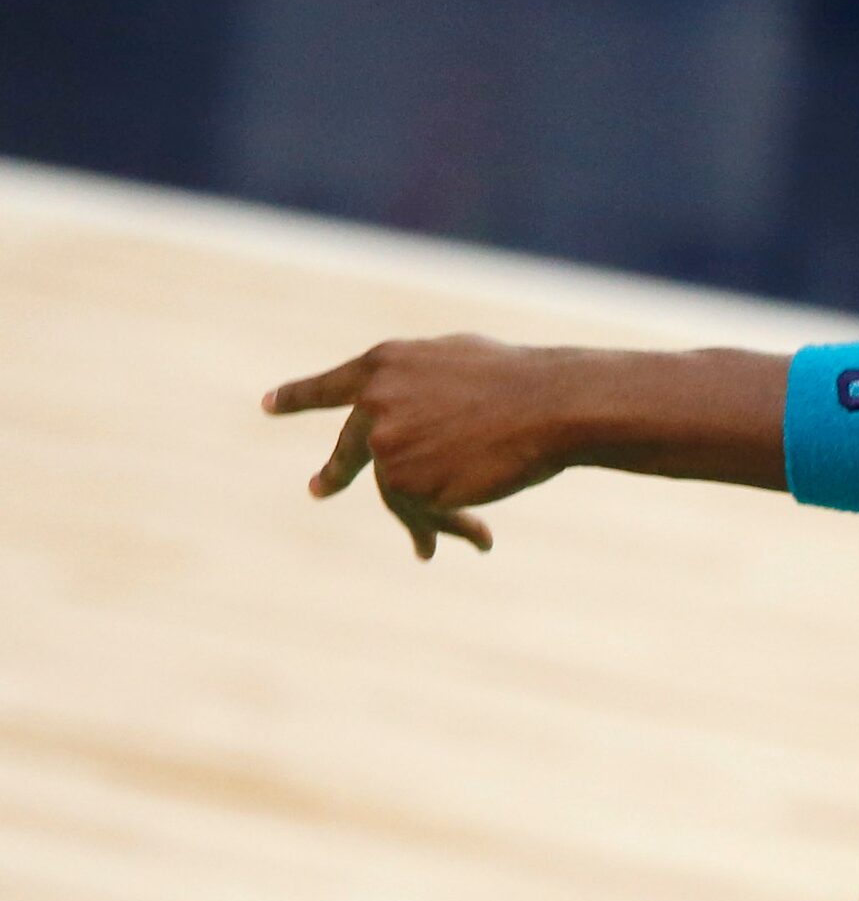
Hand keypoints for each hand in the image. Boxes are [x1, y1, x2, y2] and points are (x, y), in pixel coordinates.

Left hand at [266, 334, 576, 558]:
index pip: (330, 386)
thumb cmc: (516, 380)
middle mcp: (374, 403)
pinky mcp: (403, 482)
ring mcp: (385, 444)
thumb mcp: (454, 362)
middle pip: (350, 450)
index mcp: (385, 365)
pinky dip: (447, 528)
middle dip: (335, 472)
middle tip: (320, 488)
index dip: (298, 395)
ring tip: (457, 538)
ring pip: (394, 490)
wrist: (548, 406)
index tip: (269, 405)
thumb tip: (394, 419)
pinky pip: (418, 512)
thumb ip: (414, 384)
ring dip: (425, 517)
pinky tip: (481, 537)